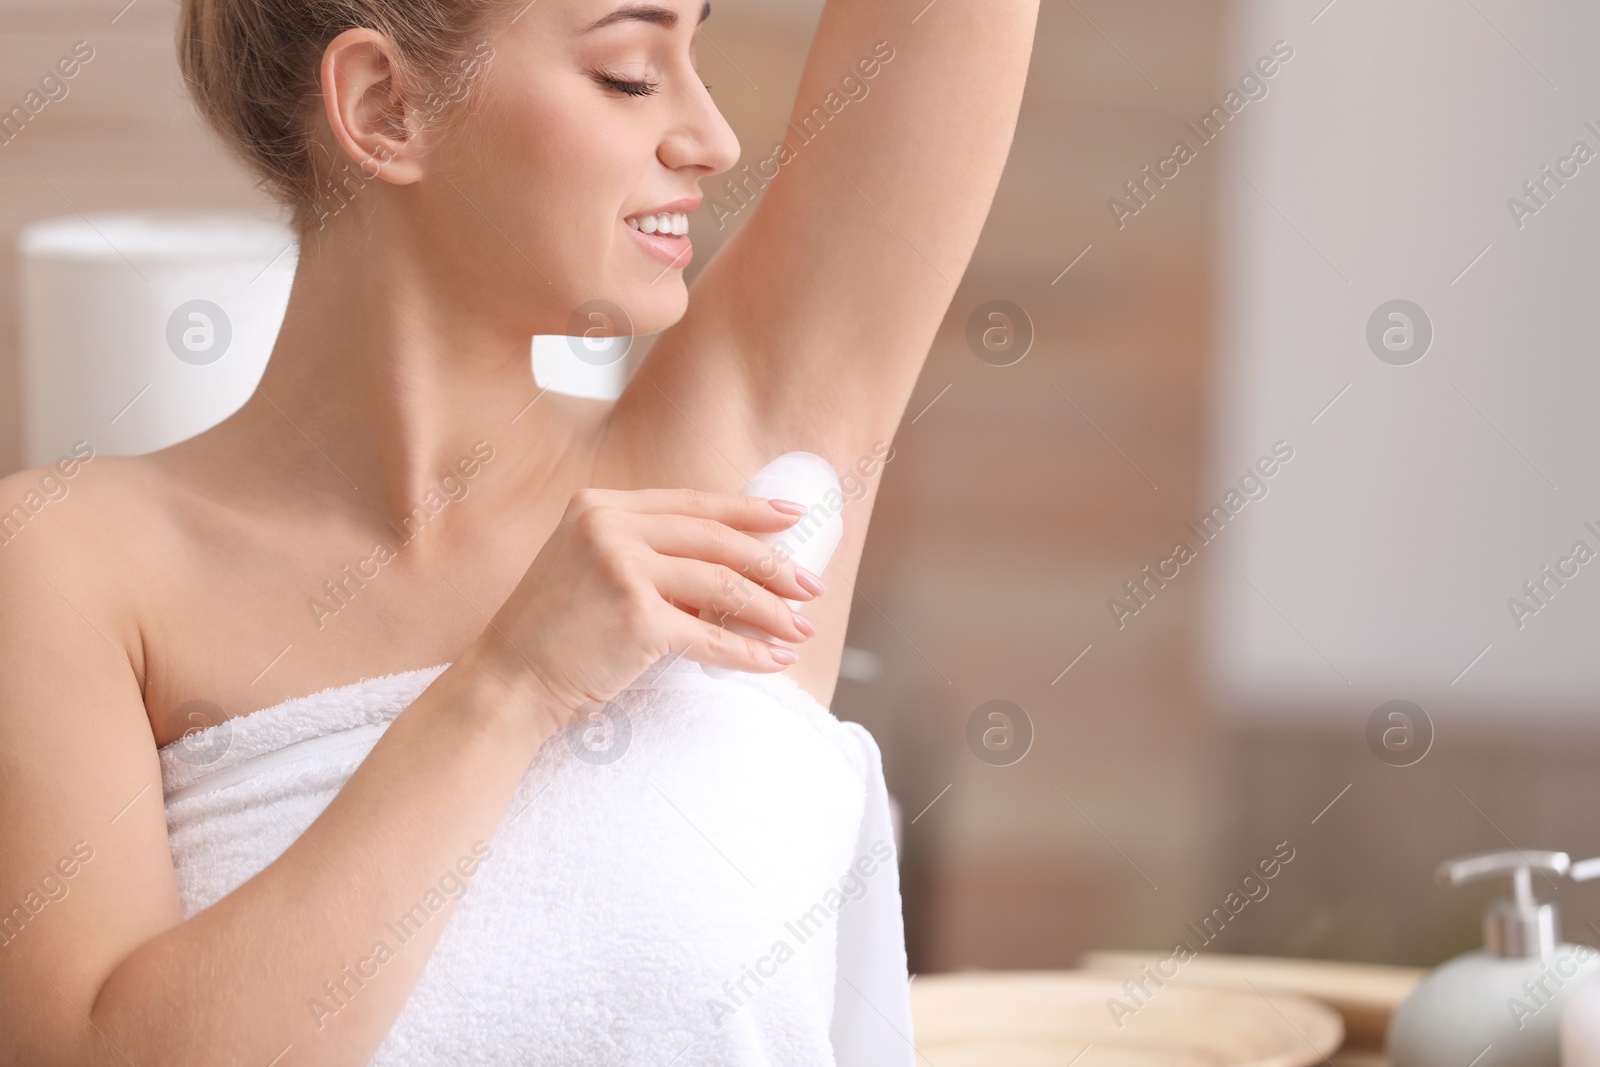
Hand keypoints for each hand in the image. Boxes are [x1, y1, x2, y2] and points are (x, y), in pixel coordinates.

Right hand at [468, 487, 824, 731]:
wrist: (507, 681)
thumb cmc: (553, 633)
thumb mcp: (588, 567)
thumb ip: (644, 552)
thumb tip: (729, 565)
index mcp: (600, 507)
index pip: (692, 503)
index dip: (749, 510)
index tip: (792, 517)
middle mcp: (609, 528)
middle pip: (716, 541)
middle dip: (773, 565)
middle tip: (810, 587)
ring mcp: (621, 570)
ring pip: (721, 586)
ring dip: (770, 611)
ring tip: (801, 629)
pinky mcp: (635, 618)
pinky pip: (710, 634)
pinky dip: (748, 652)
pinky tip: (772, 661)